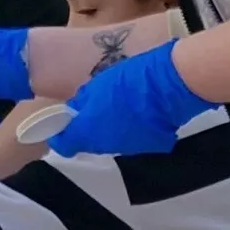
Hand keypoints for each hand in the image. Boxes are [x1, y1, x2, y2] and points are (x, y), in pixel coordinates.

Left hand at [48, 43, 212, 156]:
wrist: (168, 87)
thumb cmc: (128, 81)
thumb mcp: (97, 85)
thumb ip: (82, 102)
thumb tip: (74, 111)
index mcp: (87, 132)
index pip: (63, 144)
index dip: (61, 134)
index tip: (64, 121)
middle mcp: (104, 146)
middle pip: (88, 143)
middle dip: (87, 128)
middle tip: (94, 107)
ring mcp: (127, 148)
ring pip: (109, 142)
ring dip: (109, 129)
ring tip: (118, 107)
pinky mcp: (147, 147)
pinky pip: (130, 139)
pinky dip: (129, 129)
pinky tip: (137, 113)